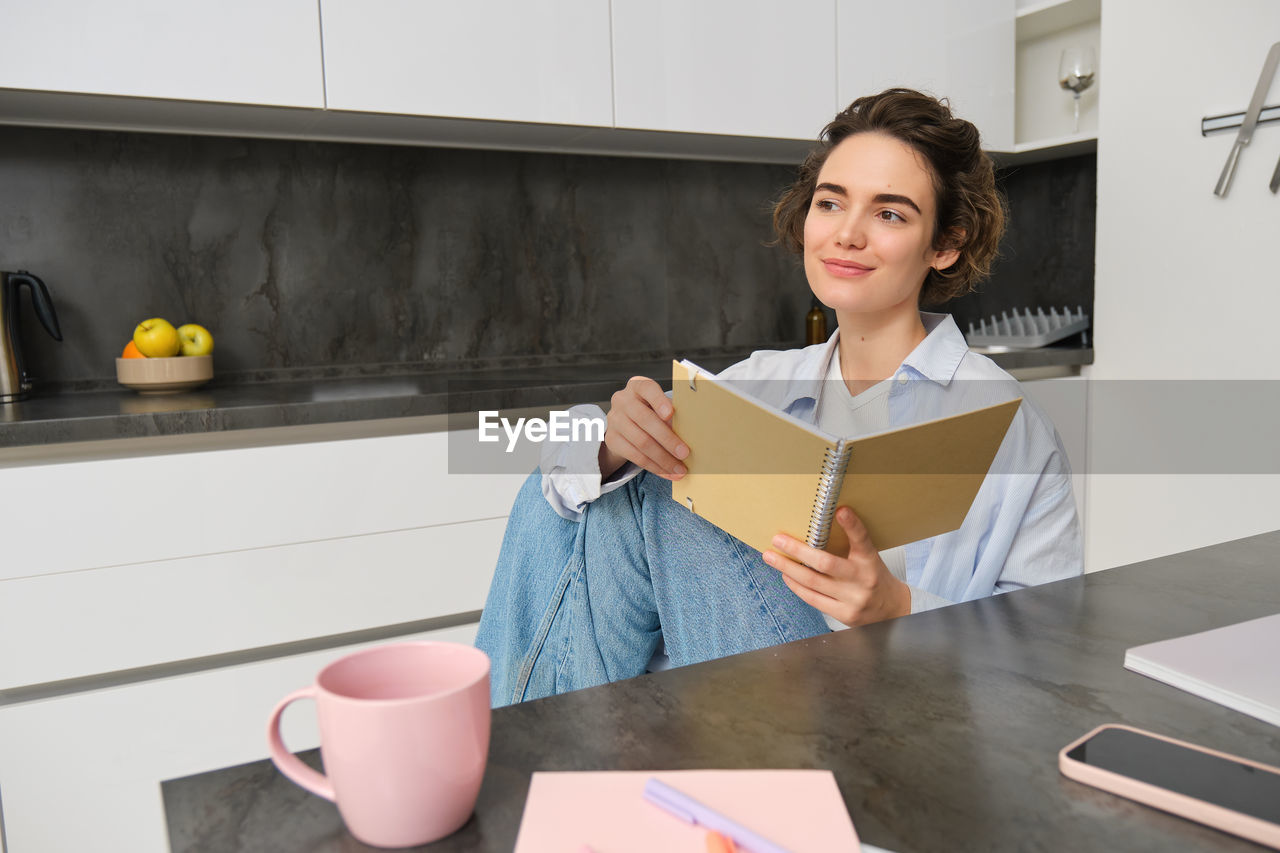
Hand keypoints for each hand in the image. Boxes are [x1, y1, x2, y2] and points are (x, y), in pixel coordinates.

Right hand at [598, 376, 690, 480]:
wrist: (623, 424)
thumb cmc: (649, 412)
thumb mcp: (658, 406)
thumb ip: (670, 414)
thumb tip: (691, 433)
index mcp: (637, 386)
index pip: (647, 389)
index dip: (659, 401)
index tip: (671, 414)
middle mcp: (622, 400)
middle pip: (645, 420)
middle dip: (667, 439)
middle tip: (684, 453)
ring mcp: (614, 420)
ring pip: (641, 442)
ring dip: (663, 459)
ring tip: (679, 469)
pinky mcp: (612, 439)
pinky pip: (635, 456)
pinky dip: (654, 467)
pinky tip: (667, 472)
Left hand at [762, 506, 910, 626]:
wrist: (892, 610)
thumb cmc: (873, 578)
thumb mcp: (868, 557)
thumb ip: (849, 544)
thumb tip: (816, 528)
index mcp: (870, 560)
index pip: (862, 539)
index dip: (852, 525)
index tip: (840, 511)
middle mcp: (863, 579)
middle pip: (826, 563)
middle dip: (798, 550)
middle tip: (778, 539)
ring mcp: (853, 599)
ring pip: (813, 582)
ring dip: (788, 568)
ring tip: (771, 557)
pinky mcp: (844, 614)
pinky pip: (813, 599)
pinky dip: (796, 586)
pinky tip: (786, 576)